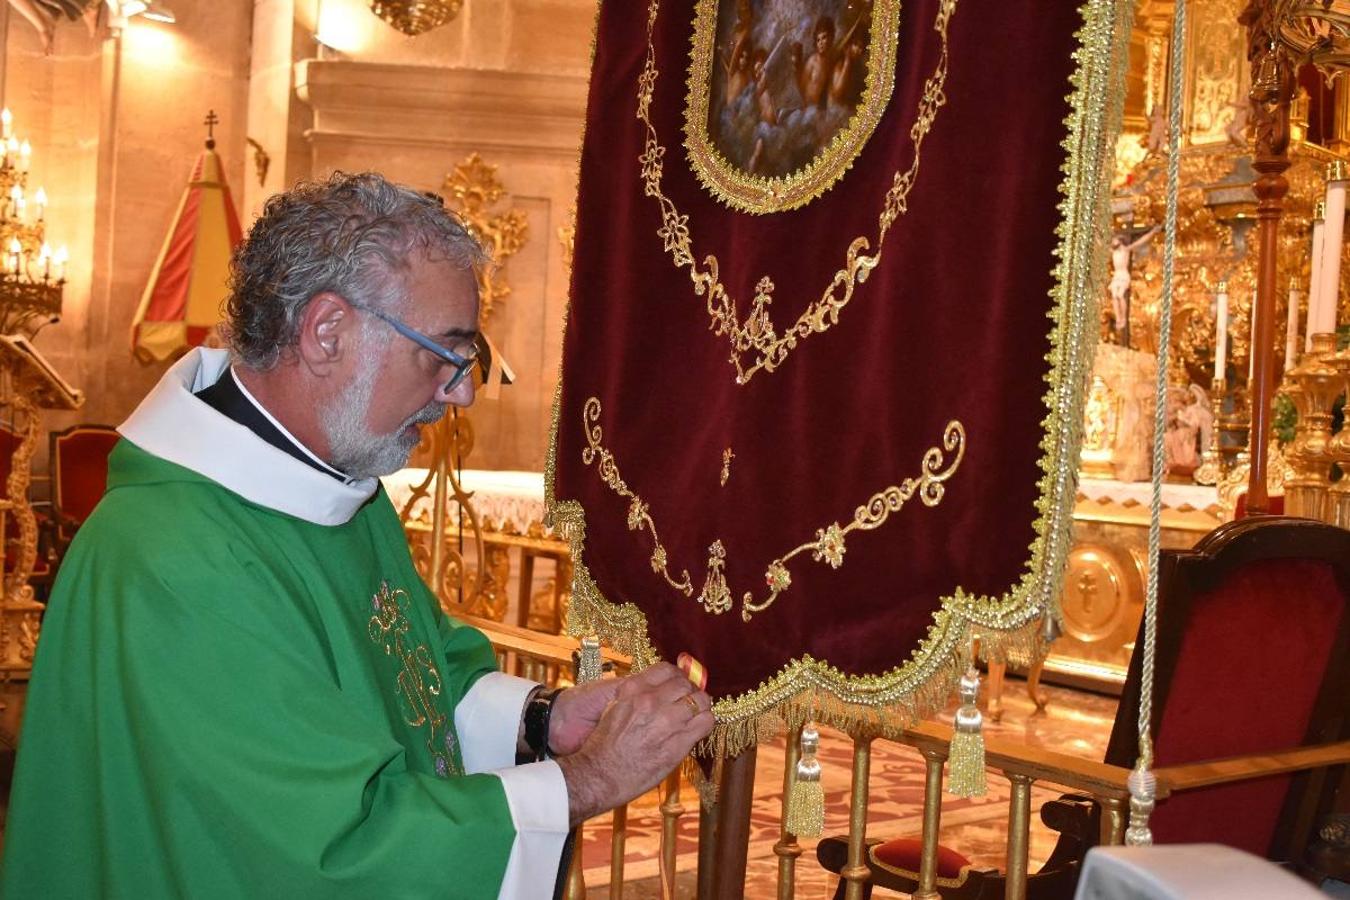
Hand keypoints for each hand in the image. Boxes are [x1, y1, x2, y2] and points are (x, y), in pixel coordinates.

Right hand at [554, 662, 713, 825]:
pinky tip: (698, 728)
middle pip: (686, 684)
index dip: (678, 677)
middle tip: (691, 701)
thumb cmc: (604, 745)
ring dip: (701, 706)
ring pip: (700, 701)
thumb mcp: (614, 708)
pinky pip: (705, 723)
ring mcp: (666, 721)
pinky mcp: (678, 744)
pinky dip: (705, 723)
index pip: (667, 670)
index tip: (680, 684)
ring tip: (697, 715)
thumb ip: (635, 696)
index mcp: (633, 690)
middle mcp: (651, 701)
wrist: (599, 775)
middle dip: (691, 691)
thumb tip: (657, 690)